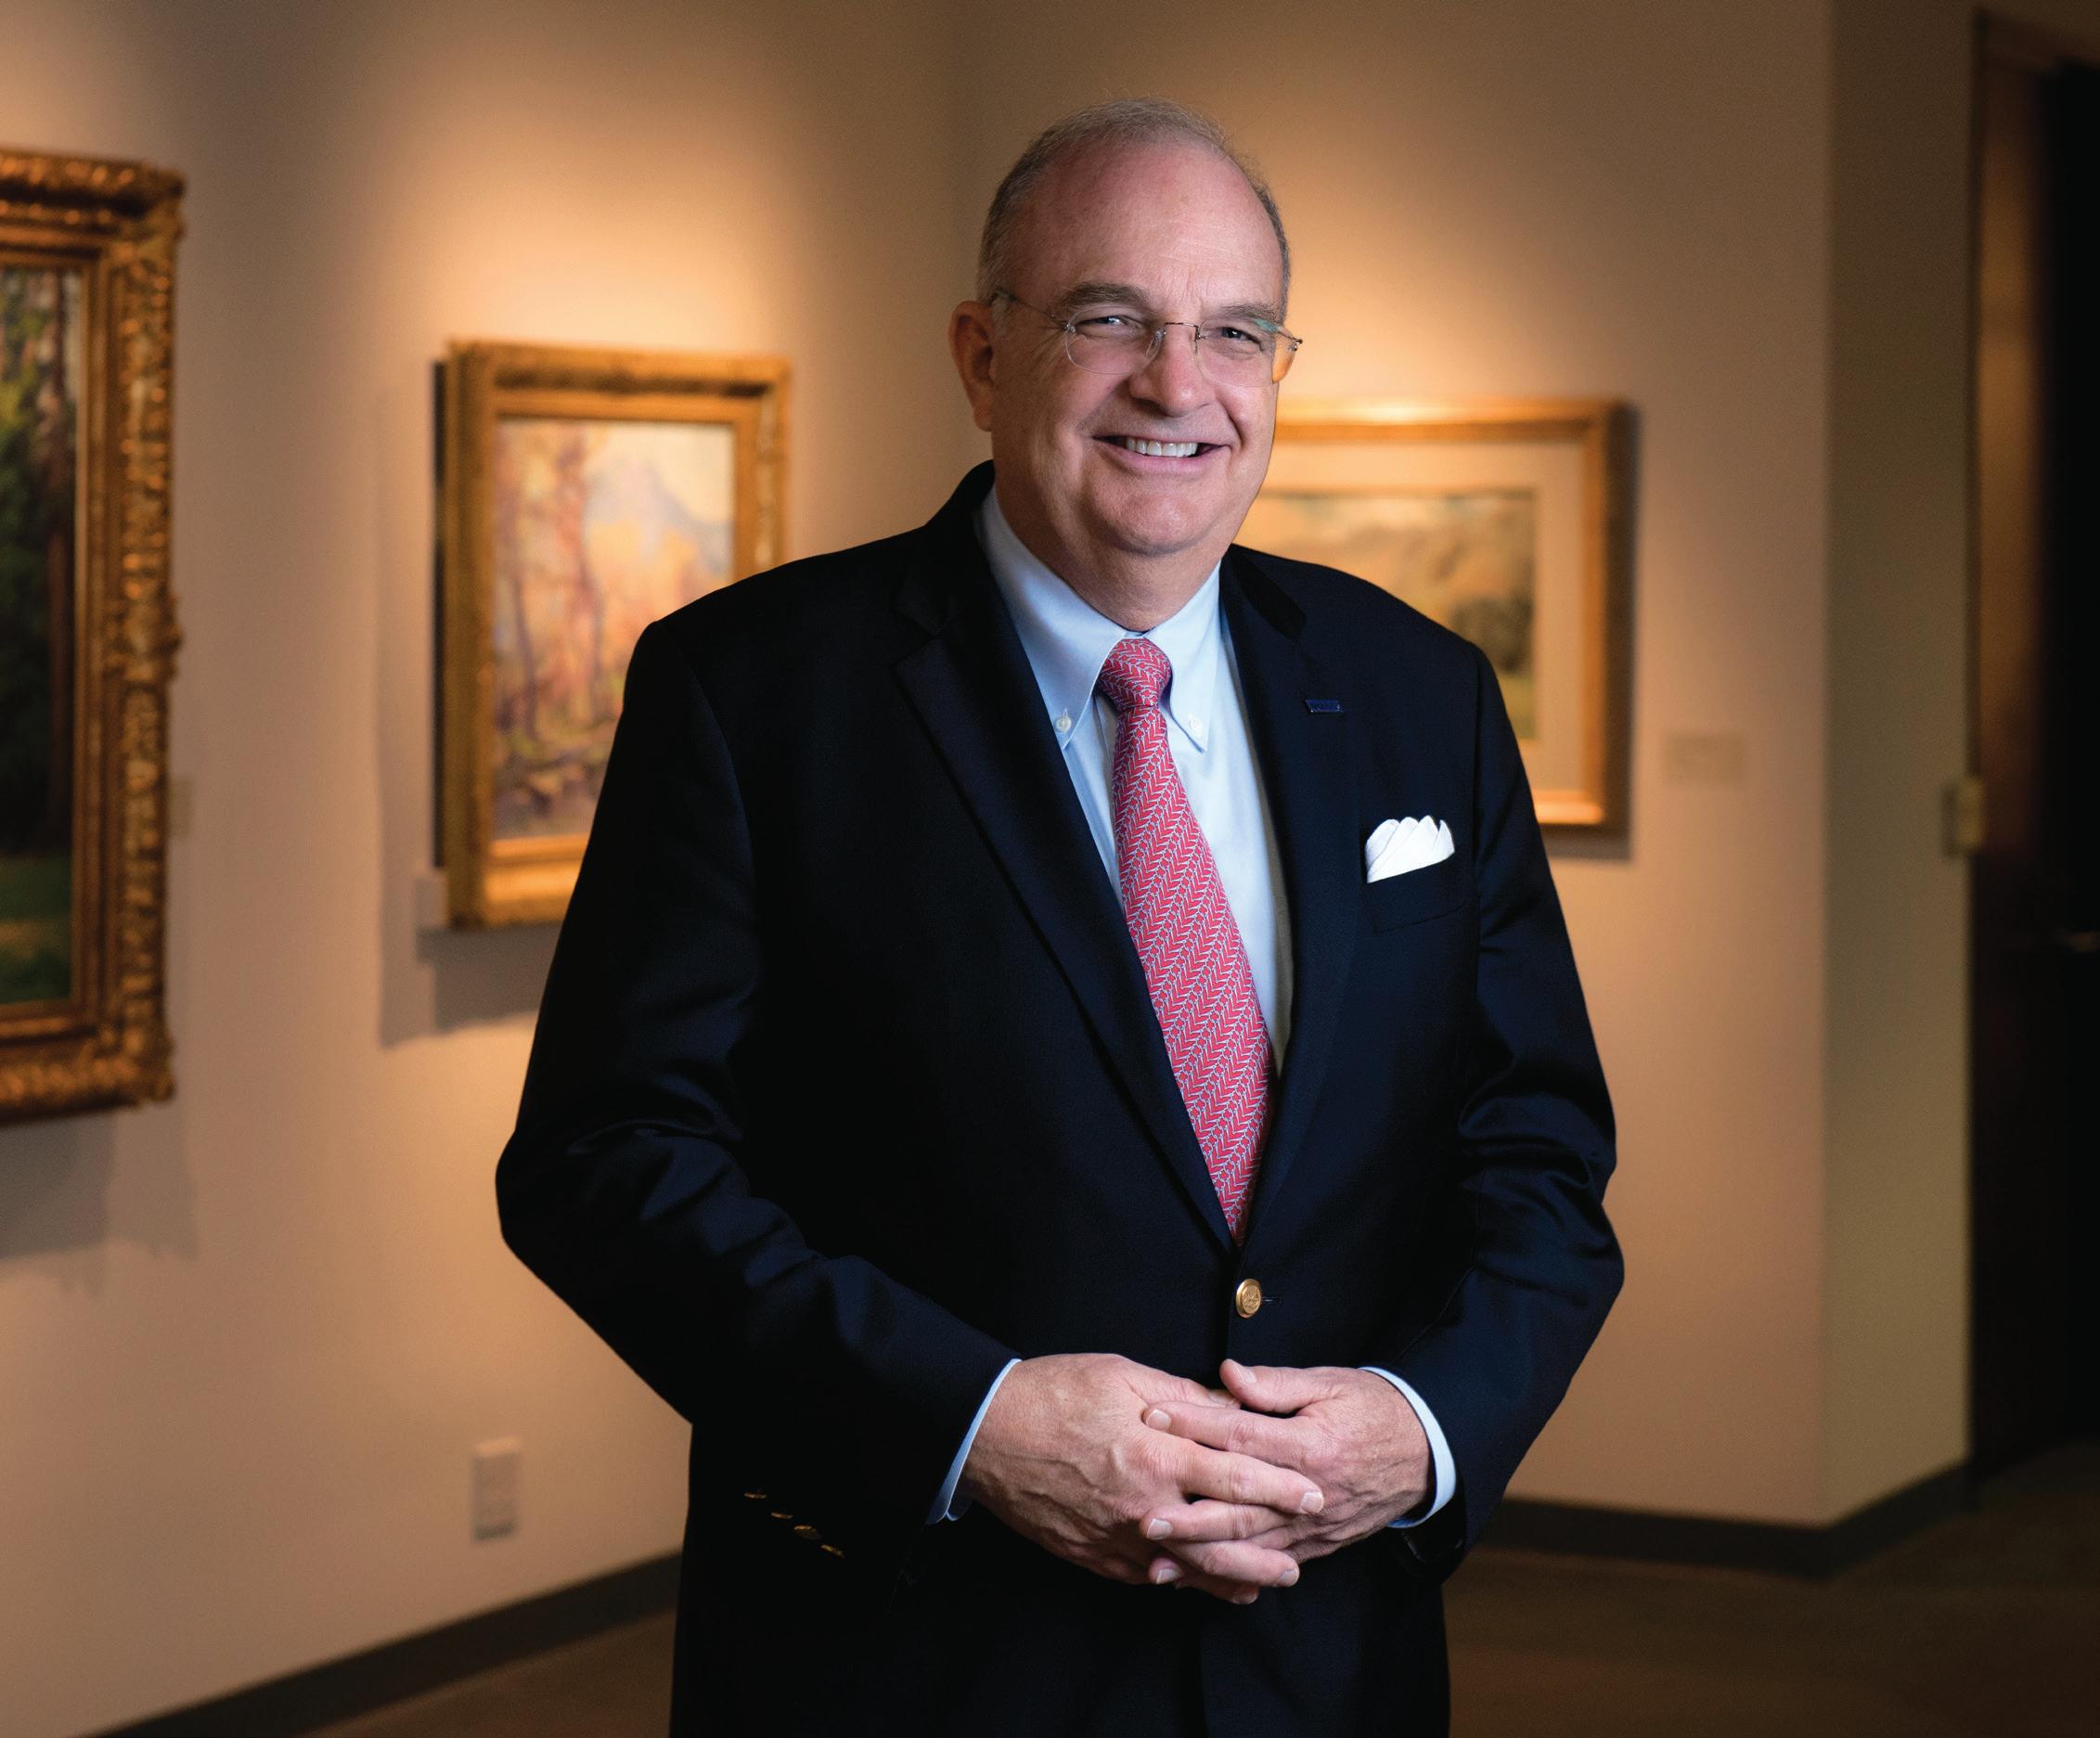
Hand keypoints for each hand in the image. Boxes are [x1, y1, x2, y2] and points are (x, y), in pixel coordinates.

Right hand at [956, 1353, 1324, 1602]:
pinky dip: (1181, 1581)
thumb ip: (1183, 1397)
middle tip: (1300, 1557)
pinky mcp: (1095, 1555)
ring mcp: (1117, 1536)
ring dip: (1231, 1577)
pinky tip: (1201, 1583)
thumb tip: (1230, 1407)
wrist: (987, 1433)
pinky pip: (1148, 1575)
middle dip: (1266, 1548)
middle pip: (1220, 1537)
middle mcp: (1141, 1503)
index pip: (1232, 1474)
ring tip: (1264, 1581)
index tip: (1313, 1493)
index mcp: (1153, 1451)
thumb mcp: (1123, 1375)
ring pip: (1187, 1568)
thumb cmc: (1054, 1393)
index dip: (1278, 1486)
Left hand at [1137, 1359, 1430, 1586]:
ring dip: (1202, 1556)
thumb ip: (1275, 1383)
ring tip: (1155, 1561)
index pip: (1240, 1436)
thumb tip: (1227, 1374)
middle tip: (1142, 1515)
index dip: (1193, 1425)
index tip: (1151, 1417)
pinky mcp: (1316, 1545)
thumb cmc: (1371, 1409)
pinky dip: (1232, 1575)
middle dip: (1188, 1514)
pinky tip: (1196, 1579)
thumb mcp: (1328, 1383)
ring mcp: (1313, 1525)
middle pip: (1240, 1507)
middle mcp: (1309, 1493)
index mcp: (1309, 1445)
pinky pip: (1269, 1564)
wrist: (1425, 1452)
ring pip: (1250, 1546)